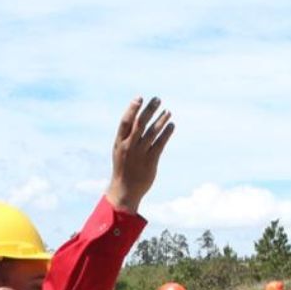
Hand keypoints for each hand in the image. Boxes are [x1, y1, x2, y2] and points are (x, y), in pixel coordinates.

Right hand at [105, 97, 174, 214]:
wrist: (124, 191)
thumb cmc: (123, 168)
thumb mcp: (120, 151)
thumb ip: (128, 136)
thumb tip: (138, 118)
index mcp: (119, 143)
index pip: (125, 122)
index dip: (132, 109)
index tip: (140, 98)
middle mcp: (129, 147)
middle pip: (140, 124)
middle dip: (149, 110)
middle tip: (158, 99)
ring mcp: (140, 155)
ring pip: (152, 133)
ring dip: (161, 120)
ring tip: (168, 111)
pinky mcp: (150, 162)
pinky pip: (160, 144)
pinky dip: (166, 133)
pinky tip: (171, 125)